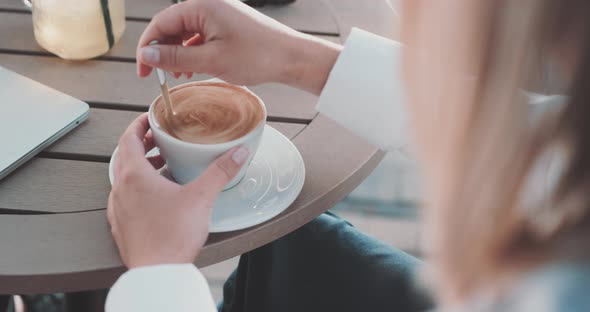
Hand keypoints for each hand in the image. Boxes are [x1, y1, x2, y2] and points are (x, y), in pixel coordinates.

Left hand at [107, 114, 248, 268]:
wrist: (157, 273)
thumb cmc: (172, 236)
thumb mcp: (201, 198)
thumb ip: (220, 172)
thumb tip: (238, 153)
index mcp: (134, 176)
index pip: (128, 139)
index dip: (138, 125)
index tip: (150, 118)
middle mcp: (121, 190)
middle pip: (125, 157)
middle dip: (143, 145)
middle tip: (160, 140)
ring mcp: (119, 209)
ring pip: (124, 178)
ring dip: (141, 167)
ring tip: (164, 166)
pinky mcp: (122, 226)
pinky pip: (126, 198)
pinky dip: (138, 189)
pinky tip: (157, 197)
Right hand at [136, 0, 341, 94]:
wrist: (292, 58)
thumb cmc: (258, 56)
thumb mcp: (210, 60)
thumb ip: (174, 57)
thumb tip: (147, 56)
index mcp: (202, 5)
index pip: (161, 23)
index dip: (147, 48)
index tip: (143, 71)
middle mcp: (209, 4)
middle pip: (172, 26)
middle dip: (162, 51)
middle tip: (157, 76)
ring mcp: (220, 13)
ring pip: (186, 32)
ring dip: (177, 54)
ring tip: (177, 76)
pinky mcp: (228, 24)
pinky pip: (201, 35)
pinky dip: (193, 52)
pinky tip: (192, 69)